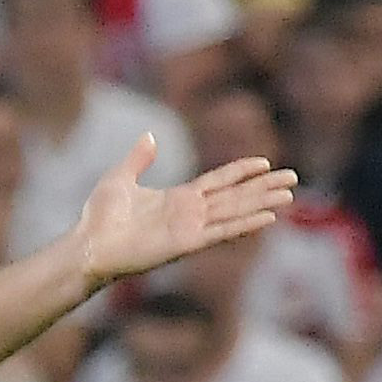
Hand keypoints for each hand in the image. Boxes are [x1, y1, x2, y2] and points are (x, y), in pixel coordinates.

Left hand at [72, 141, 297, 287]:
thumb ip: (138, 159)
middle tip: (293, 179)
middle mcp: (189, 214)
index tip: (264, 162)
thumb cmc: (99, 218)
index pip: (218, 181)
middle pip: (235, 196)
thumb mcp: (119, 178)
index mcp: (177, 199)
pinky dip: (244, 224)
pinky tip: (268, 218)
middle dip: (264, 187)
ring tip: (290, 196)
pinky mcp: (186, 243)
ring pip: (235, 211)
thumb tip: (149, 135)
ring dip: (263, 203)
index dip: (240, 172)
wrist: (87, 245)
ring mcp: (190, 229)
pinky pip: (221, 231)